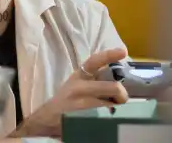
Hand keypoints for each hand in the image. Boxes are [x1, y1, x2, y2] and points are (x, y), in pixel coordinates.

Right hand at [13, 47, 129, 138]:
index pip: (94, 62)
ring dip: (115, 108)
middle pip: (112, 87)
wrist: (48, 118)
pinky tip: (105, 119)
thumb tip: (119, 77)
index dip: (109, 55)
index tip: (123, 51)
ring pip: (110, 104)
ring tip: (111, 111)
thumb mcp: (77, 83)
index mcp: (79, 75)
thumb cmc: (68, 99)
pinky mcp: (82, 119)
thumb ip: (95, 78)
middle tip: (122, 99)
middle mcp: (80, 87)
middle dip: (121, 93)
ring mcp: (81, 104)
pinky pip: (104, 117)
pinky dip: (109, 118)